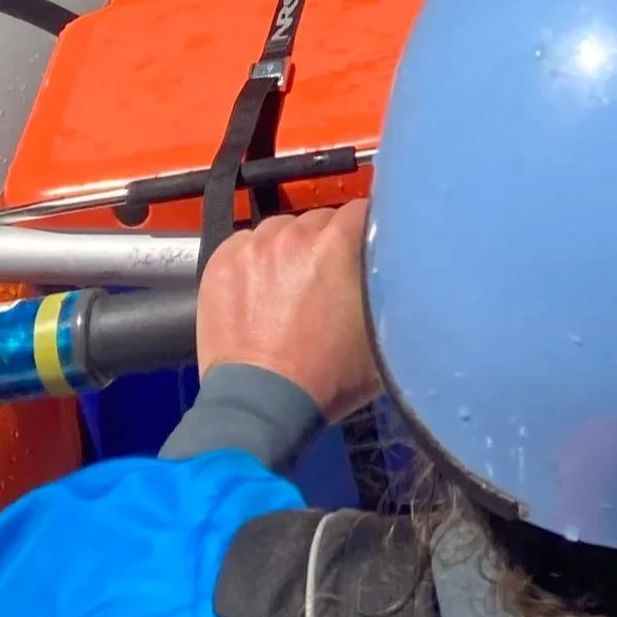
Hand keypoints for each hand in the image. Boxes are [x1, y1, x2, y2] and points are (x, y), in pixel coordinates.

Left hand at [196, 201, 381, 422]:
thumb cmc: (327, 378)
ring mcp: (254, 246)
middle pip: (318, 220)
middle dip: (326, 244)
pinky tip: (257, 291)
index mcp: (338, 245)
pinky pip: (245, 244)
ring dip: (288, 249)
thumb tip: (394, 273)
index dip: (365, 230)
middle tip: (326, 279)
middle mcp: (294, 235)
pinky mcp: (221, 261)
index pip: (360, 211)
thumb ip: (389, 292)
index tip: (363, 250)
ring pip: (280, 230)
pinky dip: (253, 260)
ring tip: (288, 286)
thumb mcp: (381, 337)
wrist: (261, 404)